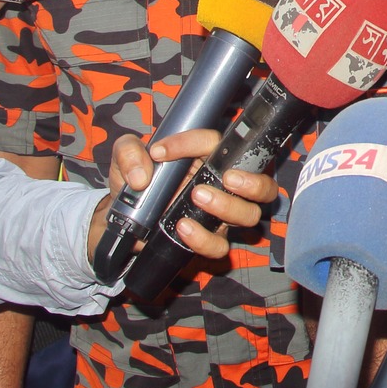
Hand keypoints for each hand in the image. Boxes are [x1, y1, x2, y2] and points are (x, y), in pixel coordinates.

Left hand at [87, 129, 279, 268]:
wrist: (124, 220)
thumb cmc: (135, 183)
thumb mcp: (124, 159)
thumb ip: (128, 152)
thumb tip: (141, 175)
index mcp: (207, 158)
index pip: (216, 142)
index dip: (192, 142)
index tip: (160, 152)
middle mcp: (222, 185)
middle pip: (262, 184)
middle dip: (252, 182)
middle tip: (226, 178)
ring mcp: (220, 215)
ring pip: (249, 214)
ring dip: (230, 207)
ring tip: (198, 198)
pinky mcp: (208, 239)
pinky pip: (220, 245)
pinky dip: (204, 239)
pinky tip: (183, 228)